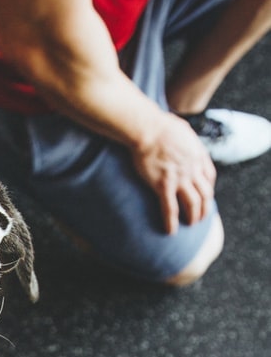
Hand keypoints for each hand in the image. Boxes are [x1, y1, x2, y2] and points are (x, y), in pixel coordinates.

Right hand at [131, 111, 216, 233]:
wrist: (147, 128)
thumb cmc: (160, 124)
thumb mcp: (182, 129)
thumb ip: (186, 139)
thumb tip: (182, 139)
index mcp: (197, 154)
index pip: (209, 176)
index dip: (208, 189)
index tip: (203, 196)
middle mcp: (192, 168)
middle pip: (206, 194)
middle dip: (205, 208)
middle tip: (200, 217)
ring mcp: (179, 178)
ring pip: (193, 204)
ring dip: (193, 217)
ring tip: (189, 225)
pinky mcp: (163, 185)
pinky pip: (170, 209)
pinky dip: (171, 222)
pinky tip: (170, 231)